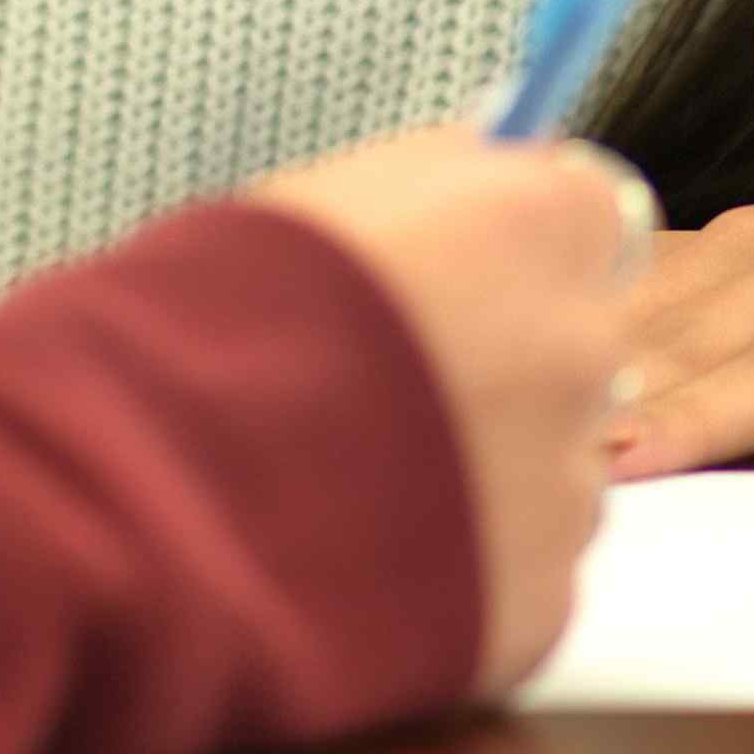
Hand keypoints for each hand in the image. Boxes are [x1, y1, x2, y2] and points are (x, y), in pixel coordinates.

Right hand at [242, 130, 652, 691]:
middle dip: (511, 355)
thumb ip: (431, 179)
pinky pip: (524, 564)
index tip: (467, 266)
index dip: (523, 242)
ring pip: (556, 461)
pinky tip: (370, 550)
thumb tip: (486, 155)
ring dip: (489, 463)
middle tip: (394, 382)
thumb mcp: (316, 200)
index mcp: (533, 225)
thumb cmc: (211, 320)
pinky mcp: (542, 598)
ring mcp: (571, 484)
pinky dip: (466, 559)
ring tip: (362, 476)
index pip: (594, 214)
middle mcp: (581, 348)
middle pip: (580, 339)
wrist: (158, 500)